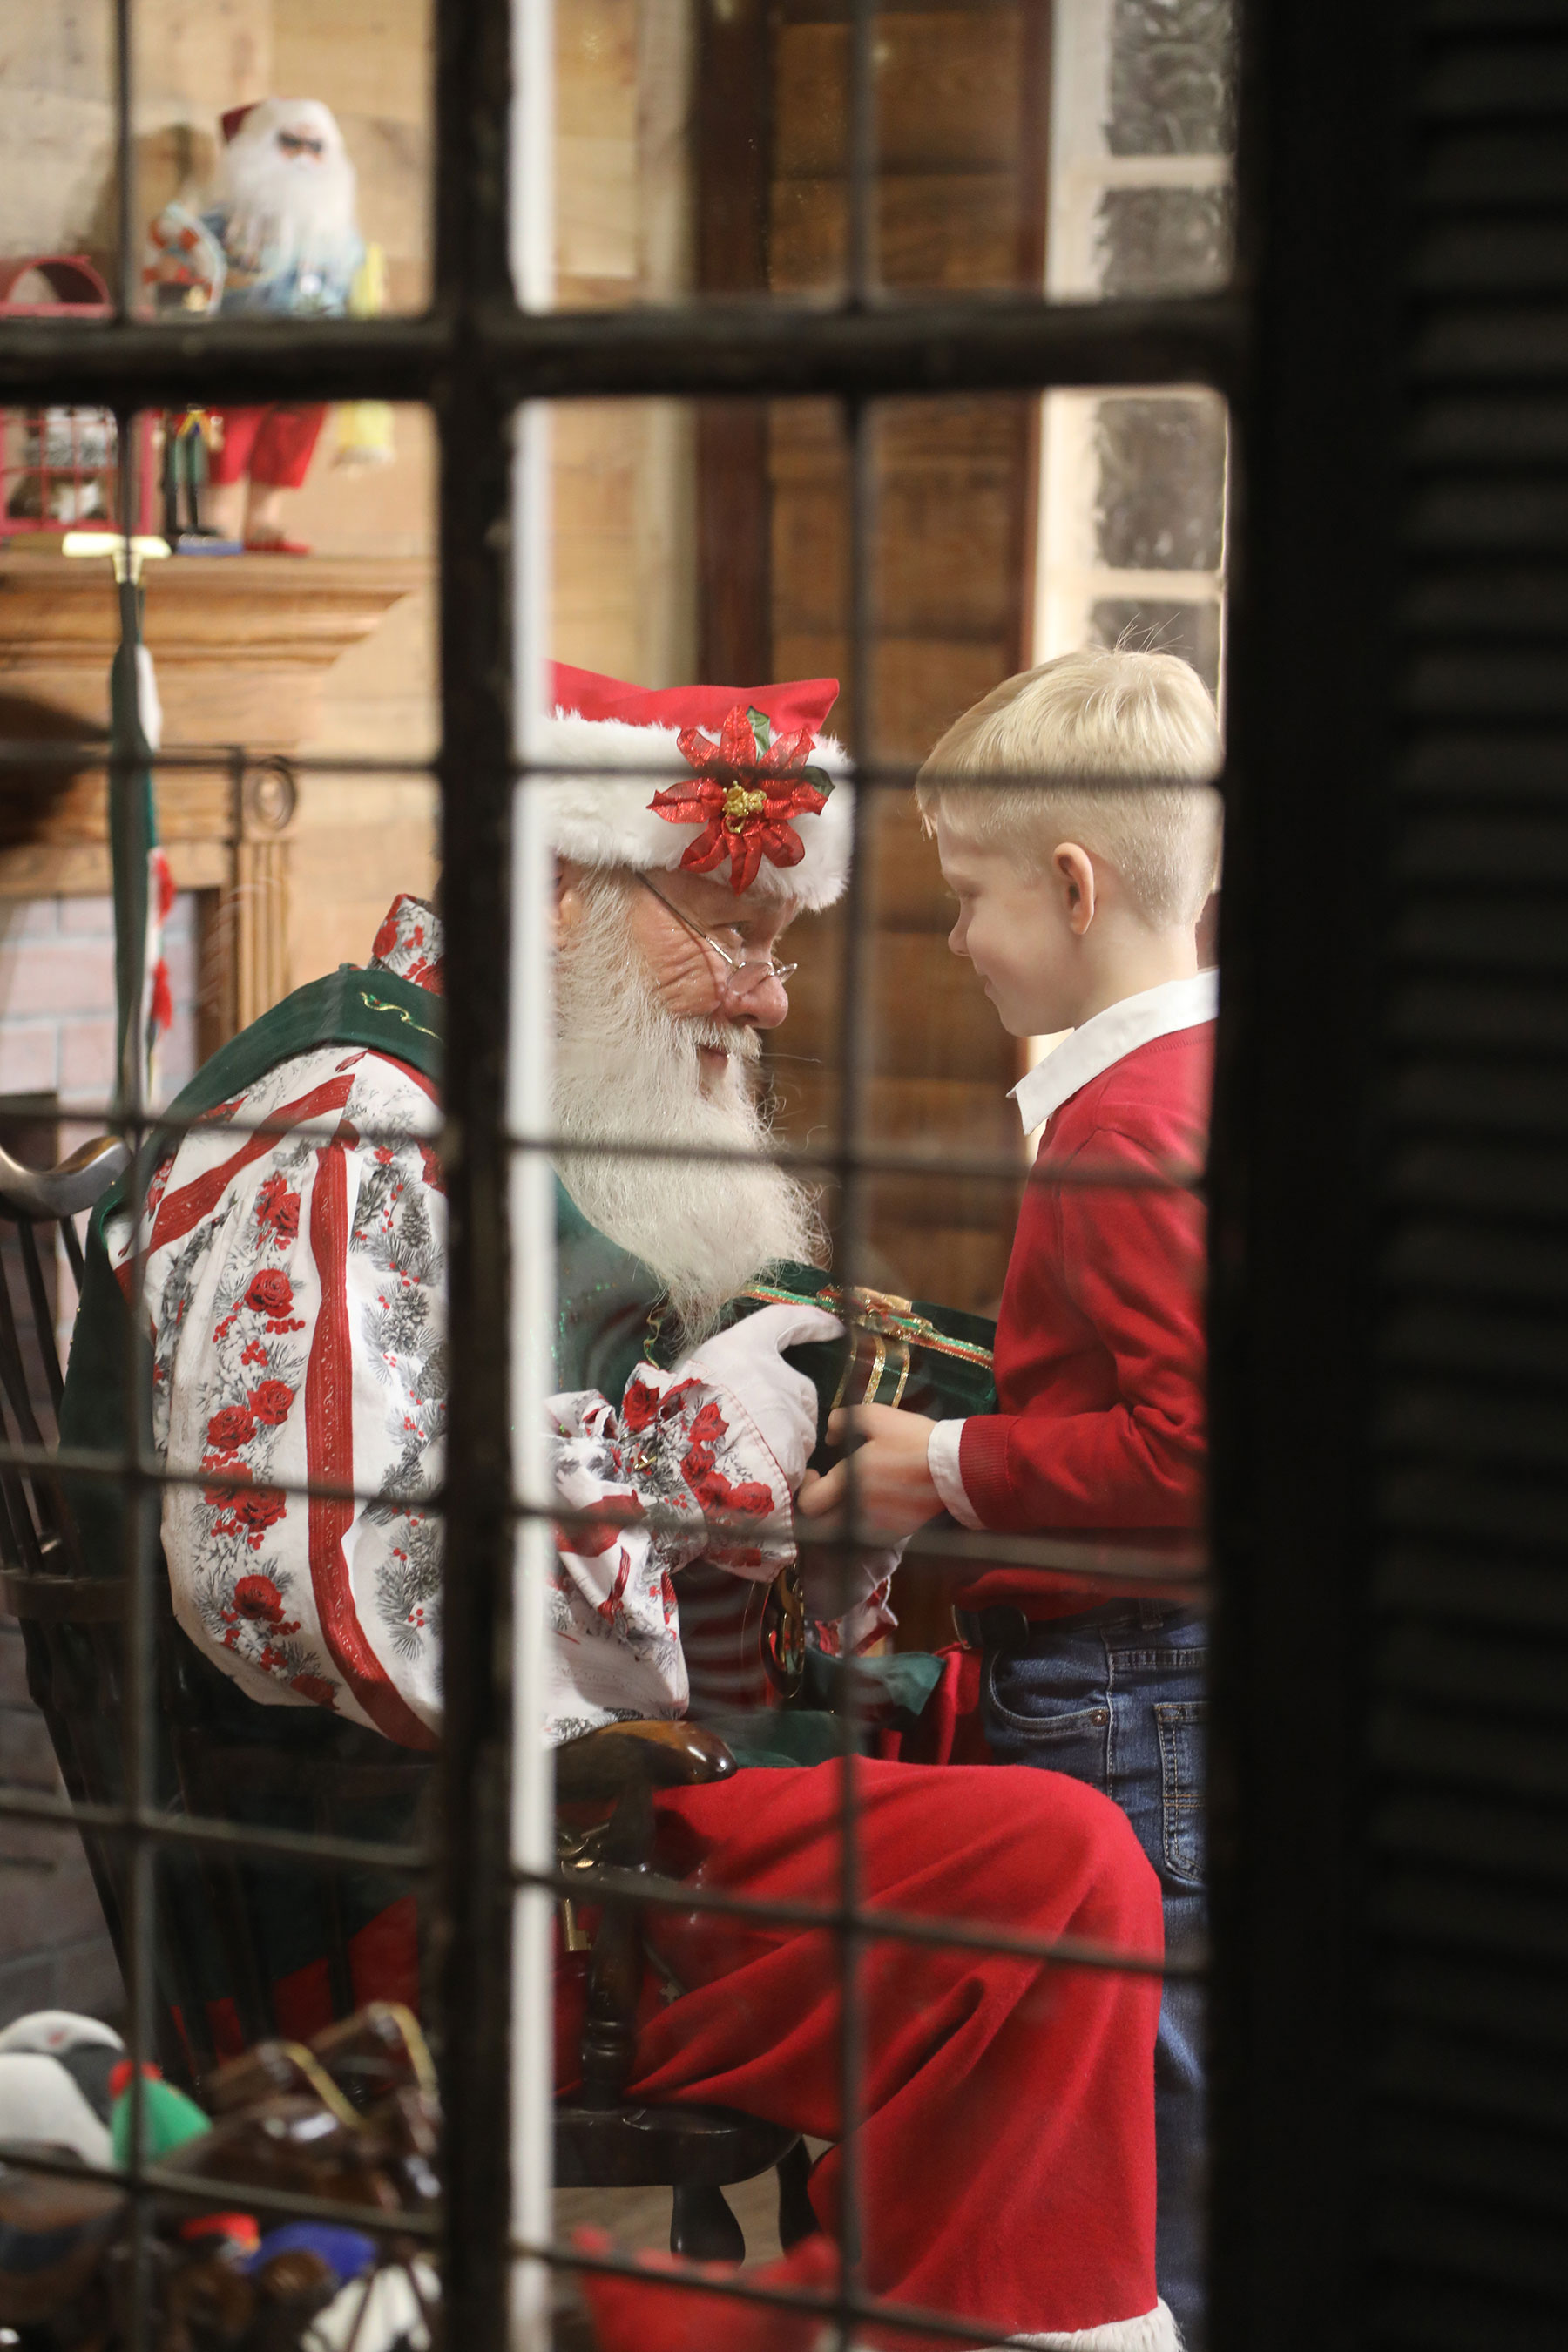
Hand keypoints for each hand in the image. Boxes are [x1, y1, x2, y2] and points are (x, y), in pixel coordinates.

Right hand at [675, 1301, 844, 1494]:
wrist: (683, 1467)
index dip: (811, 1322)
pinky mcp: (798, 1448)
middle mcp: (776, 1374)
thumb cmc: (676, 1418)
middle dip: (788, 1407)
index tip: (833, 1326)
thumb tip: (722, 1375)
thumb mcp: (684, 1376)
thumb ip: (714, 1369)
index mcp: (744, 1348)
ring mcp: (791, 1412)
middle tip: (756, 1429)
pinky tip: (756, 1477)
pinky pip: (797, 1458)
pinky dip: (783, 1468)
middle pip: (800, 1387)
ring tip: (748, 1457)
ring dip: (784, 1440)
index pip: (786, 1321)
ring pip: (801, 1426)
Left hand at [795, 1404, 942, 1542]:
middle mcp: (858, 1513)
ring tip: (851, 1491)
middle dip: (818, 1505)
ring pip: (842, 1531)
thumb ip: (841, 1421)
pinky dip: (860, 1520)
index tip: (817, 1473)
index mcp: (850, 1484)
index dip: (806, 1488)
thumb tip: (829, 1436)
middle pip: (820, 1525)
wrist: (954, 1467)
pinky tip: (873, 1501)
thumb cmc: (912, 1439)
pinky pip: (864, 1532)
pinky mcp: (893, 1534)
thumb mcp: (875, 1416)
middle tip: (828, 1485)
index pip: (810, 1503)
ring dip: (838, 1514)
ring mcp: (876, 1528)